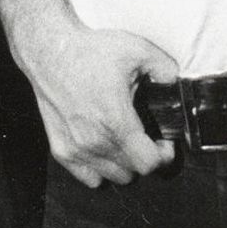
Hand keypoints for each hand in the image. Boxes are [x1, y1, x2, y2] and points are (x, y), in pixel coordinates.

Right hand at [21, 23, 177, 185]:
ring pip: (111, 177)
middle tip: (144, 136)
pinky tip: (102, 146)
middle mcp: (95, 142)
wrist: (49, 50)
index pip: (149, 164)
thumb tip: (177, 82)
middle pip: (132, 172)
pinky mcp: (60, 150)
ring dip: (122, 164)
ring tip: (123, 140)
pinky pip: (88, 177)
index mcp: (116, 122)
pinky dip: (98, 168)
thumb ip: (165, 69)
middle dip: (144, 156)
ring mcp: (76, 149)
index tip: (164, 141)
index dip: (163, 155)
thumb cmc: (90, 50)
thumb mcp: (137, 50)